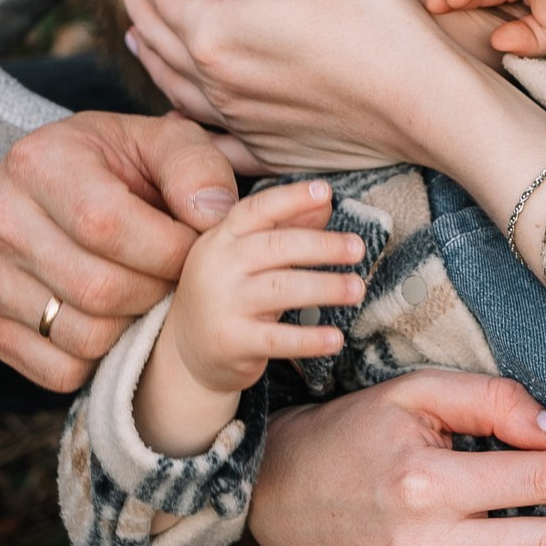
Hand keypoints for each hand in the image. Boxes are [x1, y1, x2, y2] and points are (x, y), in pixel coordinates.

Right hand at [0, 111, 238, 390]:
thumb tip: (212, 217)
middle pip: (97, 289)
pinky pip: (58, 370)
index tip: (192, 246)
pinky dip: (99, 358)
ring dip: (132, 326)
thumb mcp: (164, 143)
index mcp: (40, 162)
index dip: (168, 249)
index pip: (108, 226)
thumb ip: (196, 169)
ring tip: (143, 291)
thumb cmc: (122, 165)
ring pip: (82, 336)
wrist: (59, 184)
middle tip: (172, 275)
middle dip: (156, 290)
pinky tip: (112, 318)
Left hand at [108, 0, 496, 170]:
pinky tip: (177, 120)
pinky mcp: (271, 149)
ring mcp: (243, 121)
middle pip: (160, 37)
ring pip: (175, 87)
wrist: (427, 104)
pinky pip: (210, 140)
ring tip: (137, 32)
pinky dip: (184, 126)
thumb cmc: (376, 24)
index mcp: (217, 34)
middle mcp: (218, 82)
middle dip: (134, 1)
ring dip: (150, 54)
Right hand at [135, 179, 364, 456]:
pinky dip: (310, 339)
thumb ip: (285, 230)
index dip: (291, 199)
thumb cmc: (231, 295)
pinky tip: (336, 339)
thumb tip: (325, 202)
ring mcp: (221, 305)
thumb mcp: (249, 259)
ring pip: (281, 289)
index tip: (325, 192)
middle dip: (321, 245)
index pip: (257, 210)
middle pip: (275, 247)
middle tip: (358, 248)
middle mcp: (218, 266)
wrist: (187, 353)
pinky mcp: (230, 342)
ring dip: (325, 288)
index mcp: (222, 238)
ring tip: (357, 289)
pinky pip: (277, 339)